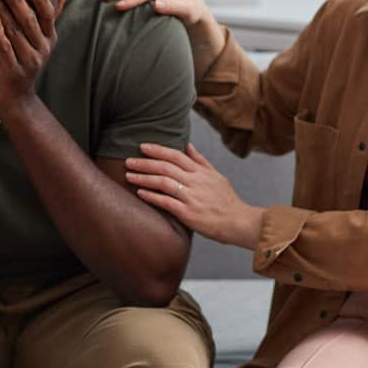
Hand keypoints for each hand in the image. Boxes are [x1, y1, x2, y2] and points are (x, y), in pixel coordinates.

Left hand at [0, 0, 66, 118]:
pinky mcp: (15, 71)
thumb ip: (45, 16)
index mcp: (49, 37)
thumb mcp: (37, 39)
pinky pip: (6, 48)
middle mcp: (43, 48)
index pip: (48, 14)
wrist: (15, 99)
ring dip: (3, 10)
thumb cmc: (22, 60)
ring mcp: (30, 60)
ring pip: (16, 32)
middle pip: (30, 20)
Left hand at [125, 143, 263, 248]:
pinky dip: (151, 196)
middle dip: (144, 162)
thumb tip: (188, 145)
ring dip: (143, 177)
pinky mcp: (188, 213)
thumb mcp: (217, 176)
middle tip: (128, 160)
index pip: (176, 155)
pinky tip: (140, 192)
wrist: (239, 222)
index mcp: (201, 172)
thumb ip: (200, 161)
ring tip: (129, 175)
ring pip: (163, 182)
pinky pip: (166, 202)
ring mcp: (191, 197)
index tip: (142, 146)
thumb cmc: (227, 200)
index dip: (158, 149)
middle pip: (165, 166)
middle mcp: (195, 181)